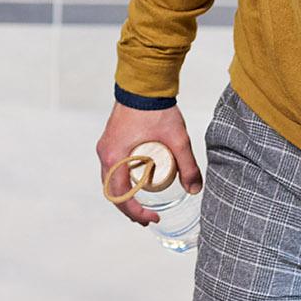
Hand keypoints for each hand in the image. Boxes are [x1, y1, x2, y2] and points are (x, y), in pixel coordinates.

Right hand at [96, 101, 202, 225]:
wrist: (144, 83)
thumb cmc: (156, 109)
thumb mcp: (178, 140)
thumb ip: (188, 166)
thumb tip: (195, 190)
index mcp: (115, 157)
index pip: (120, 196)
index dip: (136, 212)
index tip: (153, 217)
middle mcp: (105, 154)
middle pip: (112, 192)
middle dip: (129, 208)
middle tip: (149, 217)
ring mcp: (106, 146)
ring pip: (110, 180)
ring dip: (125, 195)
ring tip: (143, 203)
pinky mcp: (111, 140)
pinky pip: (112, 167)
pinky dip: (122, 181)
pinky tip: (137, 182)